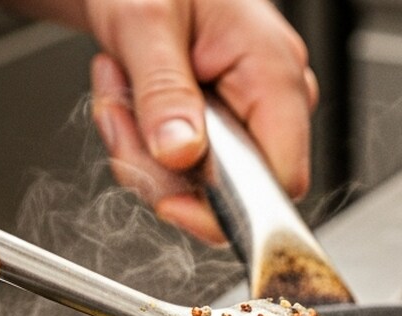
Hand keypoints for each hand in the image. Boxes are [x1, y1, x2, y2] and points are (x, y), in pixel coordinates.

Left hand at [78, 0, 317, 244]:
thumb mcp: (144, 21)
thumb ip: (163, 91)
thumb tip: (180, 154)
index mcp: (274, 73)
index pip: (280, 181)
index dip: (227, 208)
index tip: (170, 202)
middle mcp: (272, 100)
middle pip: (230, 189)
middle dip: (159, 167)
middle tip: (122, 112)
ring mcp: (248, 114)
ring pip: (198, 183)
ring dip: (141, 150)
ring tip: (123, 87)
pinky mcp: (222, 125)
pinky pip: (185, 166)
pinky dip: (144, 143)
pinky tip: (133, 96)